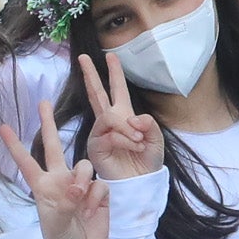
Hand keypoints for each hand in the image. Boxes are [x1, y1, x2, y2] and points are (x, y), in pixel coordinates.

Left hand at [0, 96, 115, 238]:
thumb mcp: (56, 225)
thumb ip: (64, 204)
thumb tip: (75, 186)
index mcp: (43, 187)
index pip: (27, 163)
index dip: (16, 146)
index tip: (3, 128)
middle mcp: (60, 180)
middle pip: (55, 146)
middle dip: (49, 124)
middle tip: (44, 102)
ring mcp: (81, 183)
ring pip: (84, 165)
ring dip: (84, 180)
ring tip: (81, 200)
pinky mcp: (99, 190)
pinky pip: (100, 184)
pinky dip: (97, 198)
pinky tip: (94, 211)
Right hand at [73, 54, 163, 180]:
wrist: (140, 182)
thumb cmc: (146, 161)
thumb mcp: (155, 138)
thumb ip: (148, 123)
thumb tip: (132, 118)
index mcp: (124, 116)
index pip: (117, 90)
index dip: (114, 73)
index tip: (110, 56)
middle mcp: (109, 122)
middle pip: (96, 93)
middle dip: (90, 74)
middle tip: (82, 57)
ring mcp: (100, 133)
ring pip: (109, 116)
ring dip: (127, 127)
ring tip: (138, 141)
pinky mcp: (96, 145)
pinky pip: (110, 133)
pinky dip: (125, 139)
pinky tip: (135, 147)